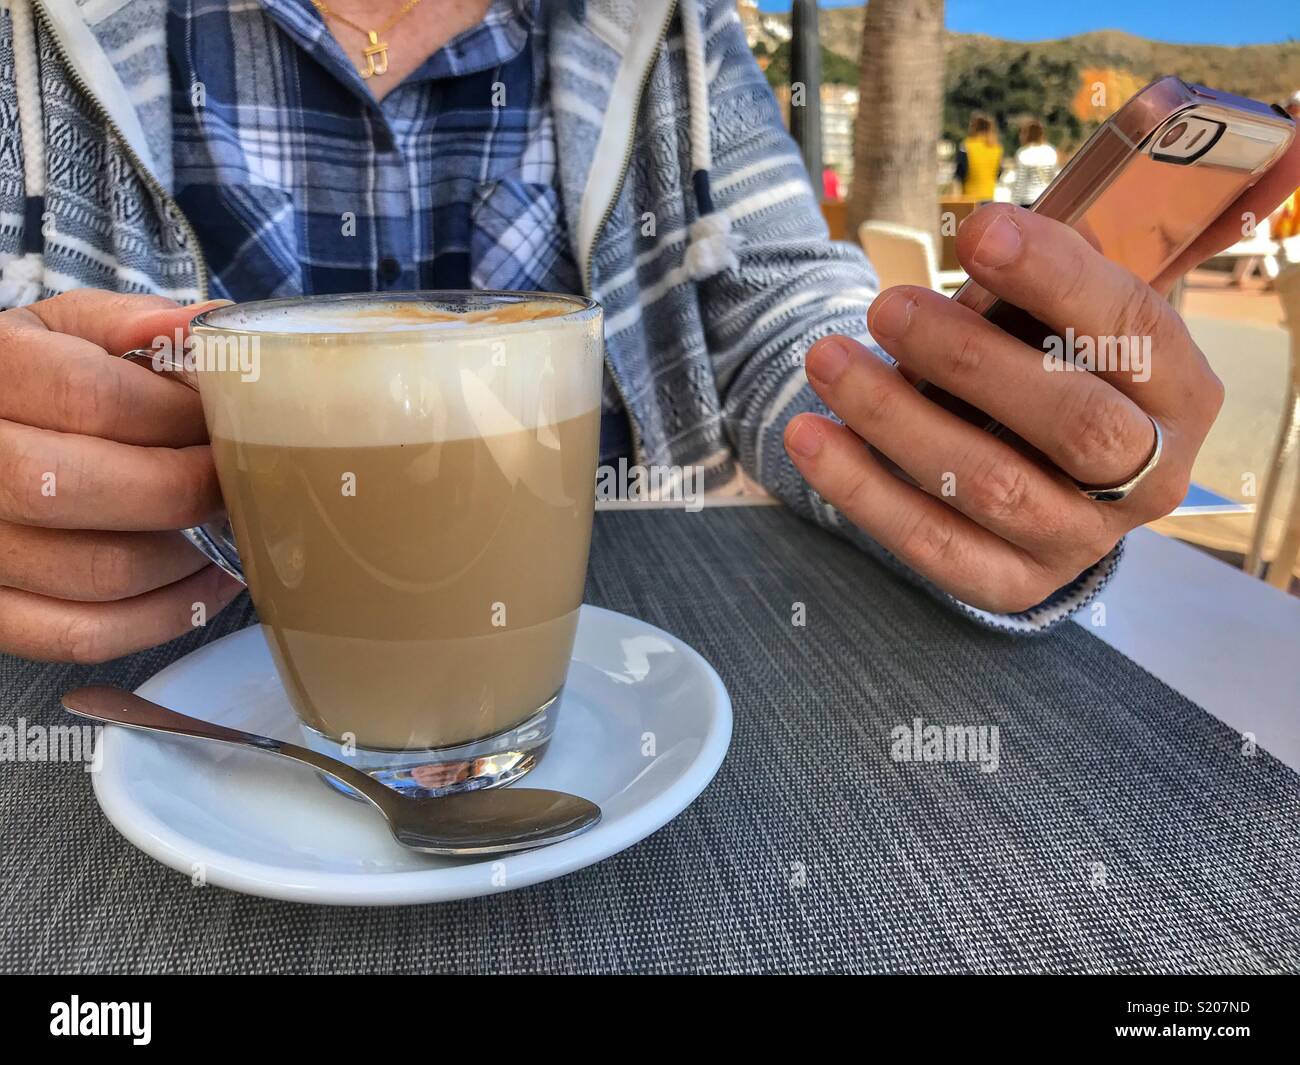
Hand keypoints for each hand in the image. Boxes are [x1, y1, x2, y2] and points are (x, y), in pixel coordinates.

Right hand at [0, 291, 241, 661]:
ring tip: (227, 531)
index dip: (180, 417)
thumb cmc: (32, 381)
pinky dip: (163, 617)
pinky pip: (82, 635)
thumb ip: (133, 325)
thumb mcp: (63, 331)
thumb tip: (211, 328)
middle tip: (232, 483)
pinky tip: (206, 583)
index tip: (226, 422)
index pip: (92, 398)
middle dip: (187, 490)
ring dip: (187, 558)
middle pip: (86, 489)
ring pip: (96, 572)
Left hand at [785, 138, 1299, 613]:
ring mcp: (1082, 542)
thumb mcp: (1065, 320)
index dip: (1056, 277)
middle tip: (886, 308)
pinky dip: (863, 489)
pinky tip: (810, 437)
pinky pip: (933, 544)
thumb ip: (1038, 285)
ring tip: (828, 359)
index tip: (978, 230)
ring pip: (991, 486)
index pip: (1132, 328)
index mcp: (1180, 394)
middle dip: (969, 358)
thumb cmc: (1055, 372)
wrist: (1057, 485)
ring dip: (897, 418)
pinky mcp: (1013, 584)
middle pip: (1073, 423)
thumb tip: (985, 238)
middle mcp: (1150, 478)